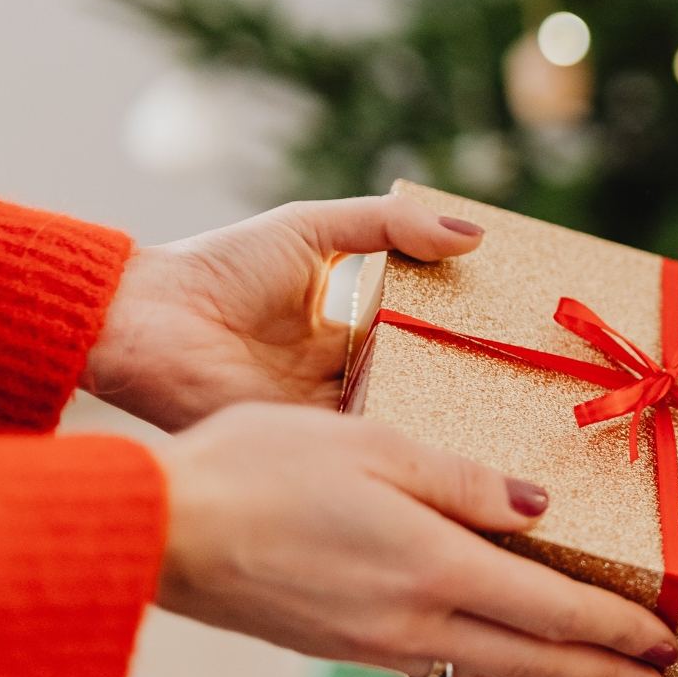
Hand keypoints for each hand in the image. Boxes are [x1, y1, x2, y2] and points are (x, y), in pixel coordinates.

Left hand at [86, 194, 484, 430]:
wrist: (144, 318)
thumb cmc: (217, 266)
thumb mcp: (314, 227)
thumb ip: (392, 226)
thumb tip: (474, 234)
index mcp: (344, 331)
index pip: (420, 339)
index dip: (464, 338)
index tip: (518, 335)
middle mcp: (339, 378)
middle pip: (419, 386)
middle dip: (469, 387)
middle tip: (534, 387)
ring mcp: (323, 414)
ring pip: (402, 421)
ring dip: (448, 419)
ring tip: (515, 418)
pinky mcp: (305, 443)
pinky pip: (367, 449)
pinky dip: (407, 450)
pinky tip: (461, 445)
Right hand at [153, 402, 676, 676]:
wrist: (155, 531)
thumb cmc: (259, 465)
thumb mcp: (376, 444)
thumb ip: (466, 480)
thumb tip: (542, 510)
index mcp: (431, 567)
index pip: (553, 610)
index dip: (615, 628)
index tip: (665, 638)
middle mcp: (410, 622)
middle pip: (533, 661)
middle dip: (603, 673)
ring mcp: (373, 644)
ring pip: (487, 671)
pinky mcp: (340, 646)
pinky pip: (441, 666)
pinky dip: (493, 667)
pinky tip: (504, 654)